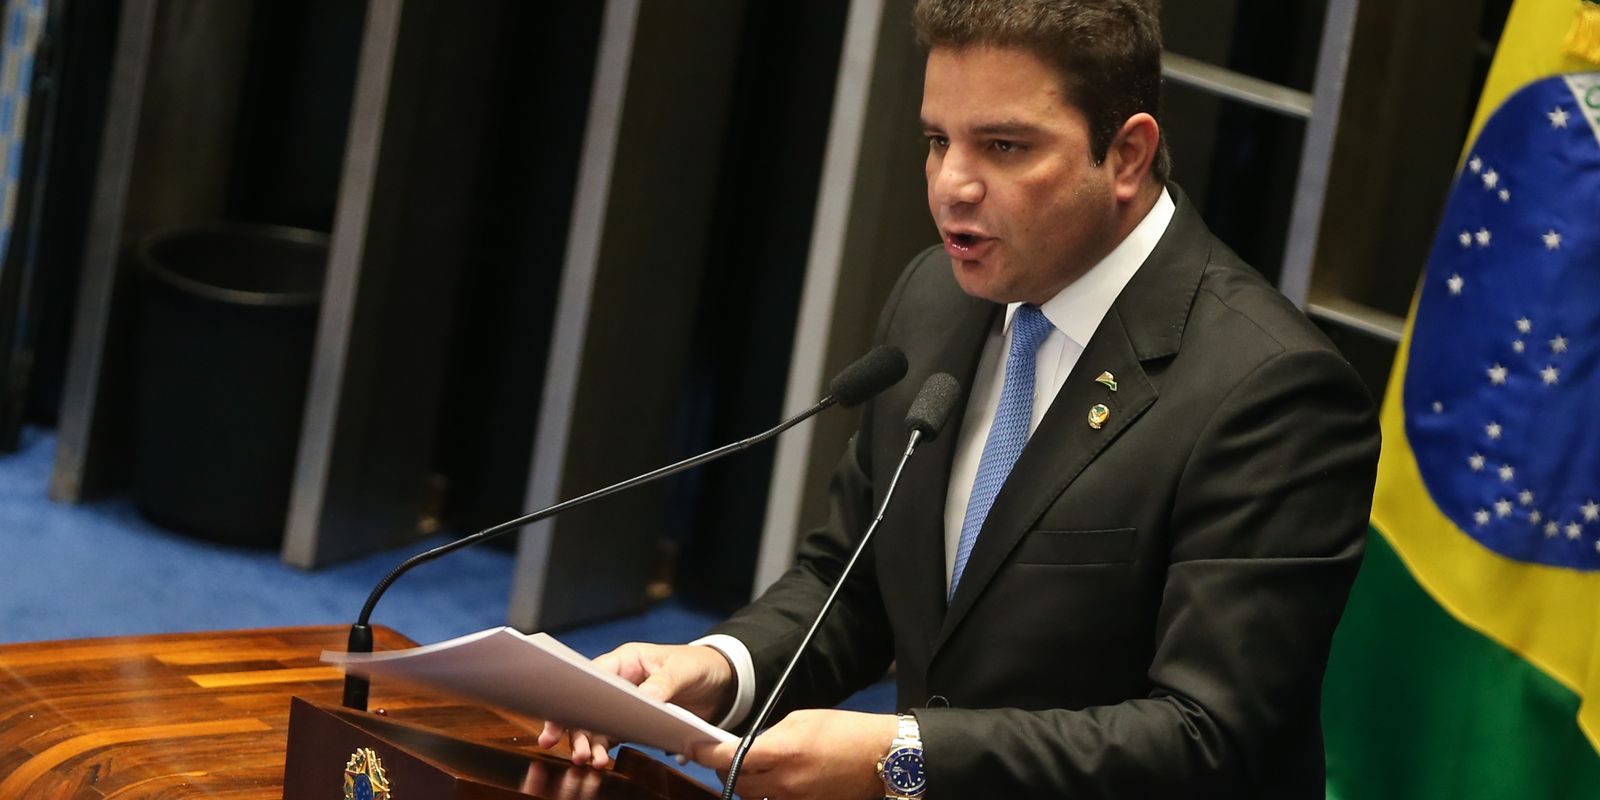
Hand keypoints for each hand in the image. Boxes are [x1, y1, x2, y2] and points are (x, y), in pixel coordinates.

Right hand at [537, 642, 736, 767]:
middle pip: (587, 705)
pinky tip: (602, 761)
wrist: (721, 683)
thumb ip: (664, 682)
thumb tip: (645, 698)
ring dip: (591, 744)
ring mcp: (623, 704)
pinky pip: (612, 736)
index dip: (571, 697)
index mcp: (625, 661)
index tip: (558, 717)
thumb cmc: (698, 665)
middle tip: (577, 752)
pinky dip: (605, 749)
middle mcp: (618, 682)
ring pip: (596, 724)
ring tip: (592, 761)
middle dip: (577, 729)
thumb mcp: (682, 670)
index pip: (589, 678)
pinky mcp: (633, 722)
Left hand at [690, 709, 894, 799]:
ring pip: (751, 797)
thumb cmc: (845, 732)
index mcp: (783, 752)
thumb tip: (747, 747)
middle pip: (735, 782)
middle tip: (719, 756)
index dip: (705, 753)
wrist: (881, 757)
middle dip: (723, 769)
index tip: (693, 747)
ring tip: (746, 769)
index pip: (729, 758)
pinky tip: (769, 782)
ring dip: (743, 784)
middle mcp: (785, 782)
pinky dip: (765, 794)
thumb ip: (769, 736)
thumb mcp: (801, 720)